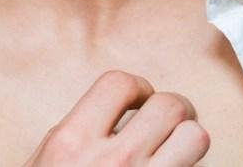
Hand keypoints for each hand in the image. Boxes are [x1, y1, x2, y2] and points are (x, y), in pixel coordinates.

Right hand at [25, 70, 209, 165]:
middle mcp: (112, 160)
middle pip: (169, 107)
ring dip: (189, 137)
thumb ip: (78, 130)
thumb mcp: (46, 157)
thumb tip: (111, 110)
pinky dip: (188, 163)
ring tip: (178, 143)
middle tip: (167, 120)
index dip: (139, 86)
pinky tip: (173, 165)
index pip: (121, 84)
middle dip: (174, 109)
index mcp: (74, 140)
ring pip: (196, 138)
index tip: (138, 99)